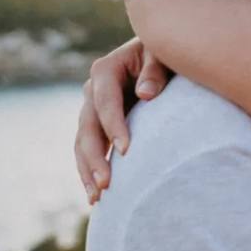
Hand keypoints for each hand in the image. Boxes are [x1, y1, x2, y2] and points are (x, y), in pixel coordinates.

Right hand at [75, 38, 170, 203]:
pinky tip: (96, 196)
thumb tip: (146, 94)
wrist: (164, 57)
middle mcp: (93, 89)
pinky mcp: (99, 124)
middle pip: (87, 127)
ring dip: (87, 170)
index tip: (125, 150)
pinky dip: (90, 170)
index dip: (114, 126)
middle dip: (95, 157)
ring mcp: (93, 108)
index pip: (106, 101)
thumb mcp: (163, 54)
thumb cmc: (168, 54)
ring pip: (82, 142)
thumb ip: (156, 70)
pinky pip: (89, 150)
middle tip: (106, 184)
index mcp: (106, 69)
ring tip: (97, 197)